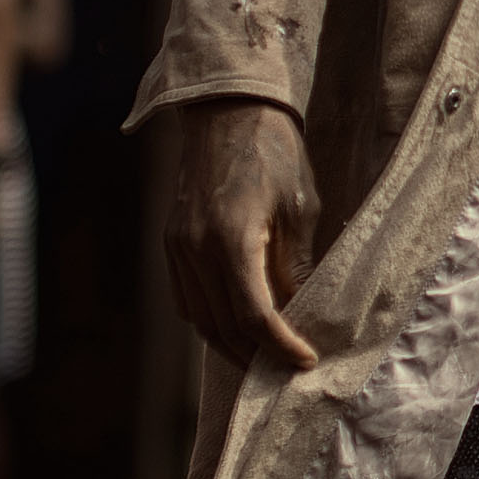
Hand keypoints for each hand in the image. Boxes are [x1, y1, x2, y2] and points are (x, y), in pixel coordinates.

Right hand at [165, 97, 321, 371]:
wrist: (228, 111)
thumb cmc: (273, 154)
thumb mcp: (298, 210)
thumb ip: (294, 267)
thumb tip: (302, 314)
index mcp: (230, 240)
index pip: (254, 316)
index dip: (281, 346)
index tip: (306, 360)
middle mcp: (195, 249)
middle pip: (223, 326)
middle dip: (257, 354)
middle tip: (288, 367)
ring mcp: (178, 246)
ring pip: (200, 319)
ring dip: (232, 345)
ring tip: (265, 358)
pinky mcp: (172, 242)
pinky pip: (187, 299)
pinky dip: (211, 321)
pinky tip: (237, 328)